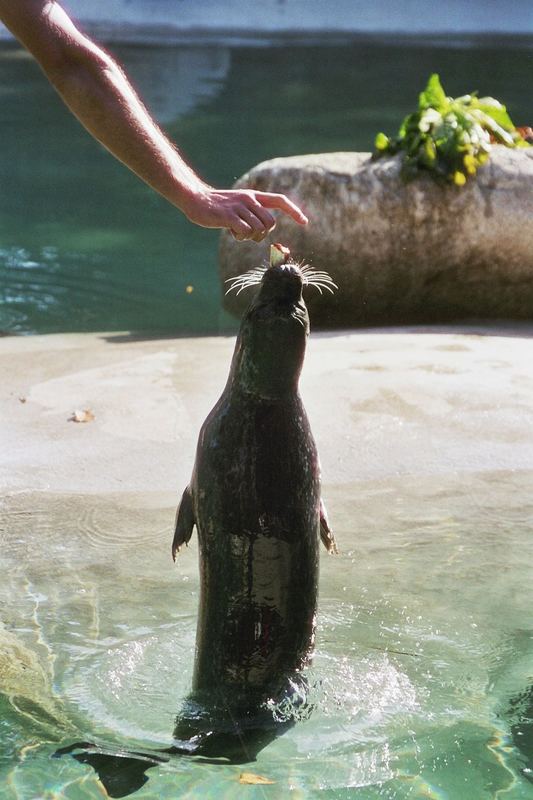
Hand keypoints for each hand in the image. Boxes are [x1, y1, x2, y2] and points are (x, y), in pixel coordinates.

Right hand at [184, 187, 307, 241]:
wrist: (195, 199)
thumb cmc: (217, 207)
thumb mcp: (239, 205)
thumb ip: (252, 214)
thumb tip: (264, 230)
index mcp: (254, 196)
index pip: (280, 200)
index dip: (294, 211)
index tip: (304, 222)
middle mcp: (249, 199)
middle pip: (271, 223)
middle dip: (263, 233)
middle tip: (249, 234)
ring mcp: (239, 207)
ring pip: (258, 229)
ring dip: (249, 236)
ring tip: (237, 231)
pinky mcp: (229, 216)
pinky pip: (245, 232)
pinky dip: (240, 236)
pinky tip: (230, 231)